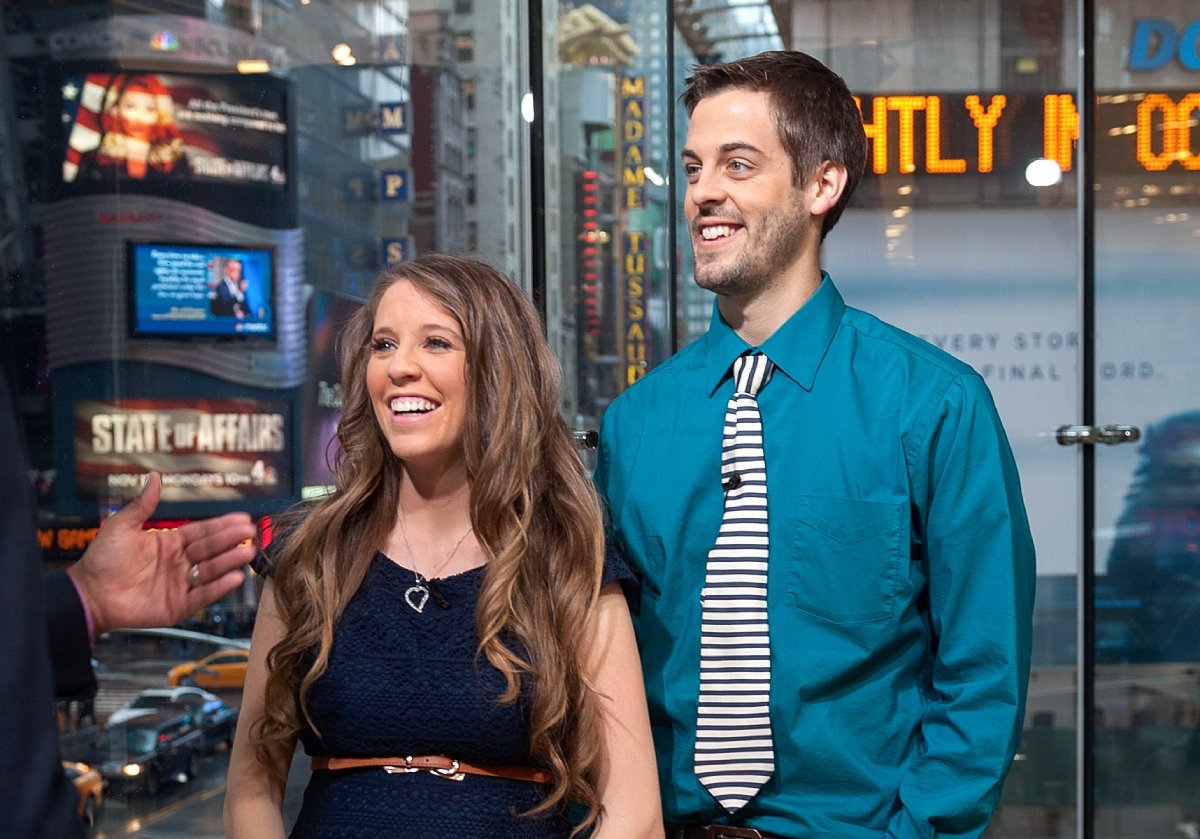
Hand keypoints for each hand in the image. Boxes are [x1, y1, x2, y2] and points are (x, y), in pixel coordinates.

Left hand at [67, 472, 256, 636]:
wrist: (88, 593)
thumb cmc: (102, 559)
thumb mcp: (122, 526)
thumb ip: (143, 504)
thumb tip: (154, 476)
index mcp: (169, 543)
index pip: (201, 532)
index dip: (221, 525)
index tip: (242, 518)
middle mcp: (179, 563)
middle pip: (210, 550)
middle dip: (231, 540)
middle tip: (250, 531)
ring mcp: (179, 585)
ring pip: (210, 571)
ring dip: (230, 561)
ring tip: (247, 551)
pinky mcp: (177, 606)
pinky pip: (202, 596)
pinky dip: (218, 588)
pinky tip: (234, 577)